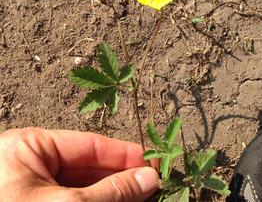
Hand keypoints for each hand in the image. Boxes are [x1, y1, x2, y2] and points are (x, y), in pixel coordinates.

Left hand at [0, 127, 158, 201]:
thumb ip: (110, 191)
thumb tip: (148, 178)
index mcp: (29, 147)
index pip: (89, 144)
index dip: (123, 153)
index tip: (151, 161)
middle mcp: (32, 163)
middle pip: (89, 165)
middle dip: (121, 175)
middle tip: (152, 183)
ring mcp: (34, 186)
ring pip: (84, 186)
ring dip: (114, 192)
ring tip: (143, 194)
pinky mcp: (38, 200)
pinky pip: (75, 199)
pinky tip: (121, 201)